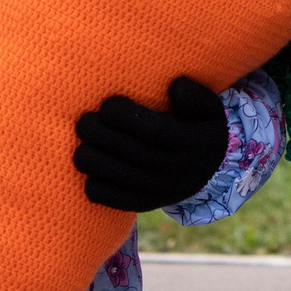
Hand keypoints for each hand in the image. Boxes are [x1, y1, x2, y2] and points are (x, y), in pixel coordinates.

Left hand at [74, 76, 229, 211]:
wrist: (209, 168)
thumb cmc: (199, 125)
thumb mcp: (209, 107)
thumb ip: (196, 95)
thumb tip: (175, 86)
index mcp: (193, 143)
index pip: (155, 131)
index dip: (126, 118)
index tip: (107, 105)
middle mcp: (179, 170)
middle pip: (134, 154)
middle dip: (102, 137)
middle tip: (84, 122)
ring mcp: (164, 191)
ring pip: (124, 179)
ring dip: (95, 163)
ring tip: (81, 147)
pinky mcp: (149, 204)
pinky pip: (121, 201)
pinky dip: (100, 190)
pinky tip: (88, 174)